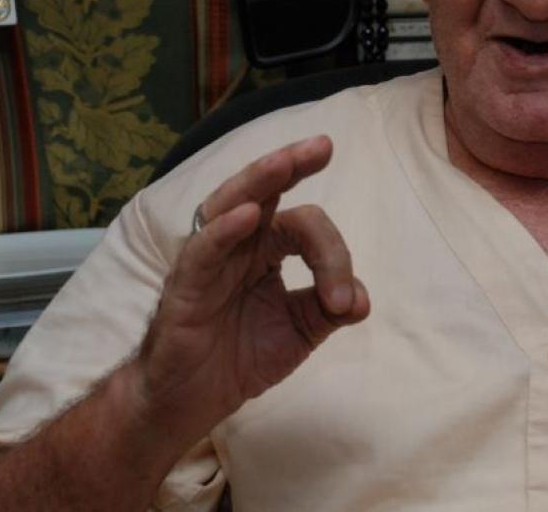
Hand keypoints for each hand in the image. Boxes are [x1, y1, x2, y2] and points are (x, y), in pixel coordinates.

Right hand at [130, 136, 368, 444]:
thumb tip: (363, 299)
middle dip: (292, 164)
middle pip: (263, 191)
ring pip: (229, 206)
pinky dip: (223, 231)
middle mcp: (237, 244)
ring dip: (258, 181)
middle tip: (323, 145)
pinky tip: (247, 215)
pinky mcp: (184, 287)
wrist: (191, 403)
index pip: (304, 226)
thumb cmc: (239, 357)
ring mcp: (208, 261)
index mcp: (265, 248)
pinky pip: (202, 251)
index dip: (333, 256)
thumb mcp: (299, 332)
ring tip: (285, 161)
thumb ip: (330, 310)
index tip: (345, 302)